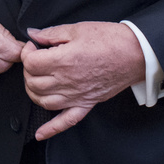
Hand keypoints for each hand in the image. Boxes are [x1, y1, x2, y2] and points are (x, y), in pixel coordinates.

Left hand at [22, 22, 145, 140]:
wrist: (136, 54)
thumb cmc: (110, 40)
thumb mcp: (77, 29)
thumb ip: (51, 33)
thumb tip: (33, 34)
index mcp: (63, 61)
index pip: (31, 63)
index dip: (27, 53)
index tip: (33, 47)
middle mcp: (67, 82)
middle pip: (33, 83)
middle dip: (28, 71)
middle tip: (36, 60)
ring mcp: (76, 96)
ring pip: (43, 102)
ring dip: (34, 92)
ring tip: (36, 80)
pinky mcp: (87, 104)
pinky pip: (67, 121)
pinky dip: (51, 129)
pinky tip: (40, 134)